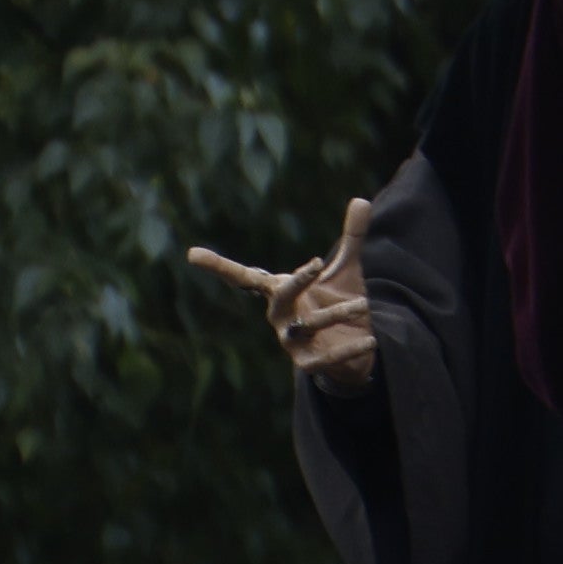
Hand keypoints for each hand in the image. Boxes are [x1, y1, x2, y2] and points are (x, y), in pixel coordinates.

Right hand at [182, 201, 376, 391]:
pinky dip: (346, 348)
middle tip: (316, 263)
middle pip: (279, 295)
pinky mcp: (308, 364)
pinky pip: (324, 357)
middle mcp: (279, 315)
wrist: (350, 349)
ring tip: (363, 303)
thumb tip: (362, 200)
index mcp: (279, 290)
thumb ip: (351, 238)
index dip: (219, 266)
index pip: (244, 276)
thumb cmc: (336, 303)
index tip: (192, 254)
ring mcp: (290, 341)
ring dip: (337, 312)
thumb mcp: (344, 270)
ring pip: (309, 325)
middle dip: (297, 280)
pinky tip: (370, 338)